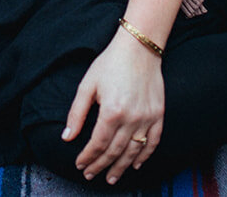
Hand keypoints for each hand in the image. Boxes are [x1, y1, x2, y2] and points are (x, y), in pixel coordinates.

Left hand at [62, 29, 164, 184]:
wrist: (139, 48)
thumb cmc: (110, 63)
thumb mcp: (87, 85)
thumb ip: (76, 114)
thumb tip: (67, 138)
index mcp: (111, 112)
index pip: (98, 144)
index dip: (88, 157)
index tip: (80, 164)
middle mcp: (131, 118)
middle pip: (114, 151)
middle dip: (101, 166)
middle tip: (91, 175)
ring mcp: (147, 118)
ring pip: (133, 151)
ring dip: (121, 167)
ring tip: (111, 178)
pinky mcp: (159, 114)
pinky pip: (153, 141)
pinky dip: (145, 155)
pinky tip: (136, 164)